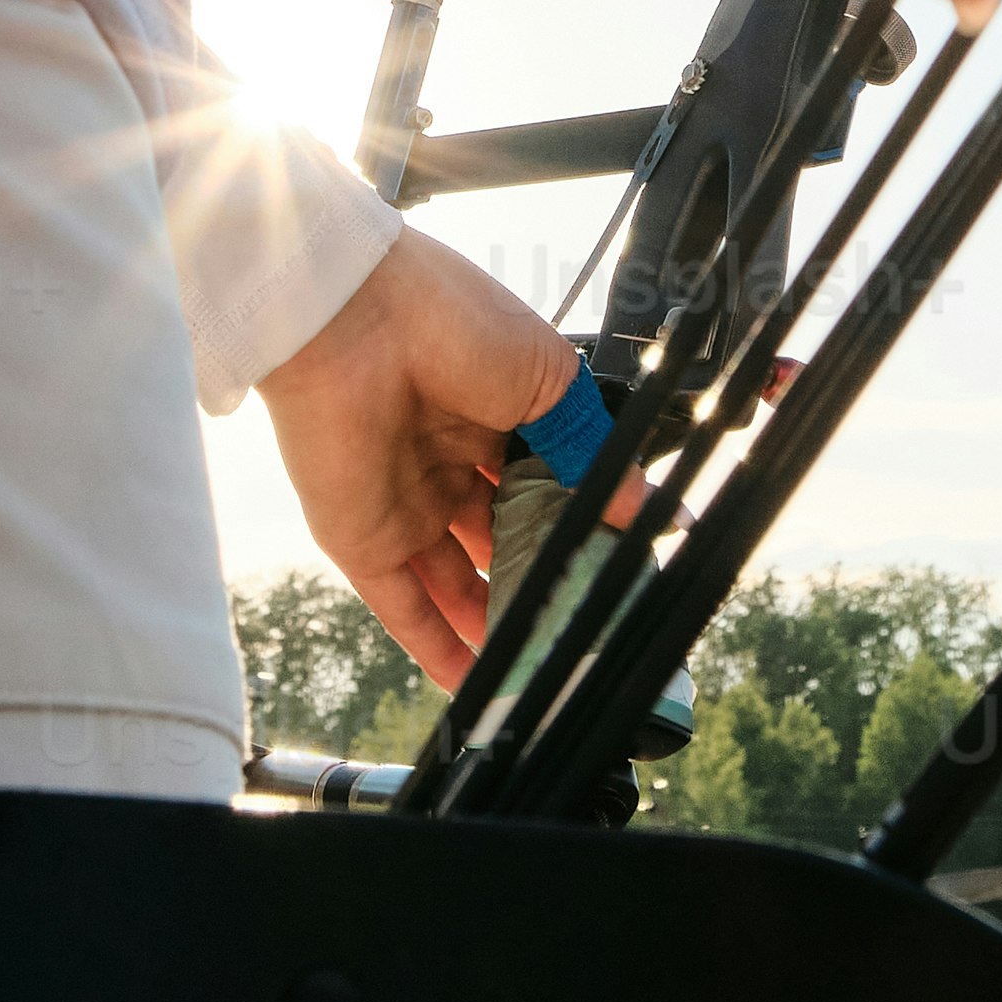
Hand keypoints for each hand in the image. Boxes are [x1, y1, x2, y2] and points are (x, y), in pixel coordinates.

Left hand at [251, 225, 579, 692]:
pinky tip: (476, 684)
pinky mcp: (363, 540)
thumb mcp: (551, 383)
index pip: (544, 490)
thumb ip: (593, 451)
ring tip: (545, 668)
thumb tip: (647, 506)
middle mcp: (449, 465)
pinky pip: (403, 608)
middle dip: (540, 583)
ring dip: (495, 627)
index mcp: (495, 417)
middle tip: (586, 625)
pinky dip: (436, 648)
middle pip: (502, 543)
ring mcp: (405, 506)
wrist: (353, 316)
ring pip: (457, 586)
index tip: (616, 568)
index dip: (577, 529)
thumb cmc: (451, 322)